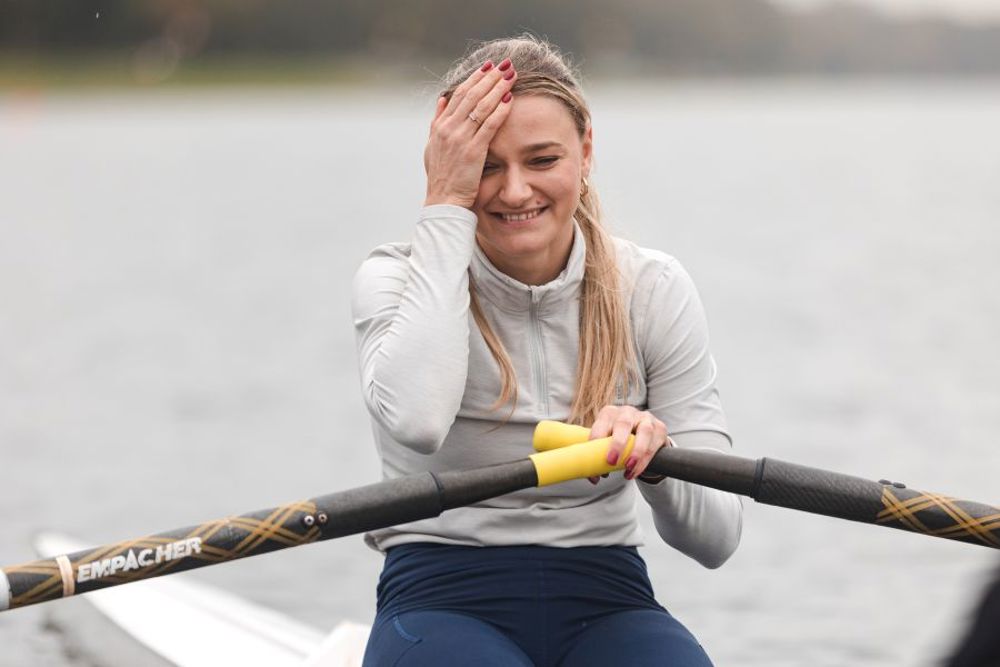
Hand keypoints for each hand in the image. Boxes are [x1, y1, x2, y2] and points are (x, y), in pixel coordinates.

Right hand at [424, 58, 516, 208]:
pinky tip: (510, 99)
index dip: (475, 78)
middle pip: (472, 95)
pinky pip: (489, 126)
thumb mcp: (433, 146)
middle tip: (505, 65)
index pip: (459, 94)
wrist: (444, 201)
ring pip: (481, 106)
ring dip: (498, 88)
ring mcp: (460, 139)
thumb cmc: (442, 177)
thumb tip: (442, 98)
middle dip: (490, 78)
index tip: (488, 67)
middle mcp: (448, 129)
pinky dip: (500, 111)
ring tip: (511, 76)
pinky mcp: (473, 152)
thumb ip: (437, 121)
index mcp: (440, 126)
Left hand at [587, 406, 670, 483]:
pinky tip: (636, 471)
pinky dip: (645, 460)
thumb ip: (597, 457)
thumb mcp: (605, 443)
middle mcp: (627, 412)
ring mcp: (645, 418)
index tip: (593, 461)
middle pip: (623, 424)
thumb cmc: (617, 439)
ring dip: (636, 452)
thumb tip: (594, 478)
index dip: (596, 442)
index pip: (601, 424)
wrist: (641, 434)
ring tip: (628, 468)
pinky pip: (654, 443)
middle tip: (611, 462)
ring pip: (644, 432)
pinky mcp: (660, 428)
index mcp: (609, 413)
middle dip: (617, 444)